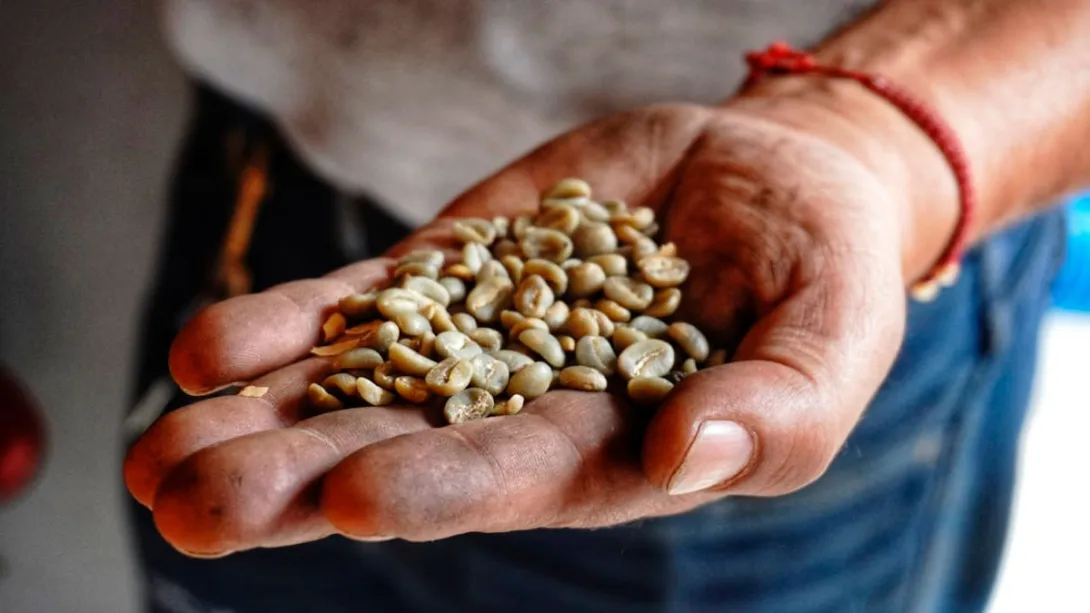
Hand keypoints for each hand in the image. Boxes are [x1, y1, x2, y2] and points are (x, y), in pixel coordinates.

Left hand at [124, 92, 937, 554]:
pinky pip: (360, 302)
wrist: (769, 184)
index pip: (517, 479)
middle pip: (401, 450)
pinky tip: (212, 347)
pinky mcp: (450, 271)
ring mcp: (476, 338)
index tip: (355, 498)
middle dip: (298, 481)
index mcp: (615, 451)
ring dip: (258, 417)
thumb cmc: (818, 279)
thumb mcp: (831, 345)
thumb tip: (690, 456)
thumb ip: (775, 411)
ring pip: (355, 386)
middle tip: (192, 506)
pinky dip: (288, 323)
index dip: (439, 489)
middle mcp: (526, 409)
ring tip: (160, 449)